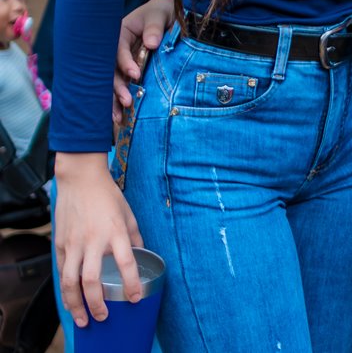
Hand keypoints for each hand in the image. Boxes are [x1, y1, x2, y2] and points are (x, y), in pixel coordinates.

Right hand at [54, 153, 144, 325]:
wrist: (80, 179)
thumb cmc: (108, 196)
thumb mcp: (129, 214)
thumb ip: (135, 237)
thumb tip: (142, 255)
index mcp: (116, 232)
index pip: (126, 263)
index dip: (131, 284)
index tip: (135, 298)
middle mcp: (94, 240)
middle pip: (91, 280)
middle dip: (96, 303)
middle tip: (103, 317)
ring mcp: (74, 243)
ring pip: (70, 281)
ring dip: (75, 304)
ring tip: (83, 319)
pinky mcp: (60, 243)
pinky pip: (61, 271)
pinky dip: (65, 289)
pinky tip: (71, 300)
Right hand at [112, 0, 171, 125]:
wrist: (169, 12)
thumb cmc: (162, 11)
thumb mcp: (159, 14)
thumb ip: (155, 28)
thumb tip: (151, 44)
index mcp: (119, 34)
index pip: (118, 50)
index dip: (125, 62)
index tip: (135, 74)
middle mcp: (116, 49)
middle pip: (111, 71)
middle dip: (117, 87)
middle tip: (126, 102)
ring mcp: (122, 61)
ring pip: (114, 82)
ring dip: (115, 99)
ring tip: (119, 117)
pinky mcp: (130, 70)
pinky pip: (123, 85)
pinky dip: (121, 100)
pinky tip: (121, 117)